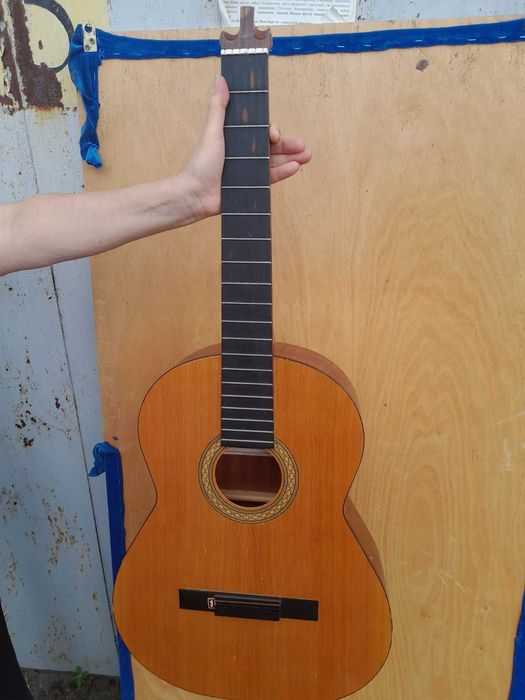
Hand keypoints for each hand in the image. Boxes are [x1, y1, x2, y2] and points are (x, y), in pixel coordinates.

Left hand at [183, 74, 310, 219]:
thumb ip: (217, 106)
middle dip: (288, 145)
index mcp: (235, 137)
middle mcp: (243, 152)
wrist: (195, 195)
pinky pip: (270, 177)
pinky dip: (283, 172)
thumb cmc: (200, 164)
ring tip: (307, 156)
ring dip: (292, 158)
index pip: (260, 131)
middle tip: (303, 146)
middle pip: (271, 146)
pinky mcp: (251, 186)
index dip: (271, 132)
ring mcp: (248, 170)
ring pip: (275, 161)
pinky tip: (295, 167)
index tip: (275, 134)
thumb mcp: (211, 131)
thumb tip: (220, 78)